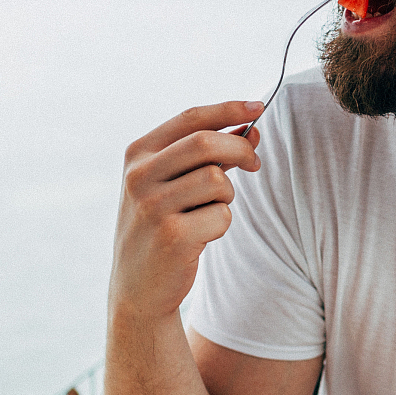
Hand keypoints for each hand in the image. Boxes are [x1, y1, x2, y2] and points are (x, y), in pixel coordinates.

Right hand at [109, 101, 261, 322]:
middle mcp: (139, 176)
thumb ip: (206, 157)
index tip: (258, 106)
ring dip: (226, 197)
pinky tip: (200, 237)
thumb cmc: (160, 229)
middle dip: (241, 149)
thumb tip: (251, 129)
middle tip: (255, 164)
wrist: (137, 287)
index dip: (228, 109)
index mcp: (137, 154)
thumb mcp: (171, 185)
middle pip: (207, 143)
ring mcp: (152, 206)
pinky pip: (221, 216)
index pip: (190, 119)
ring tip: (208, 212)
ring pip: (217, 180)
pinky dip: (221, 225)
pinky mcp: (172, 236)